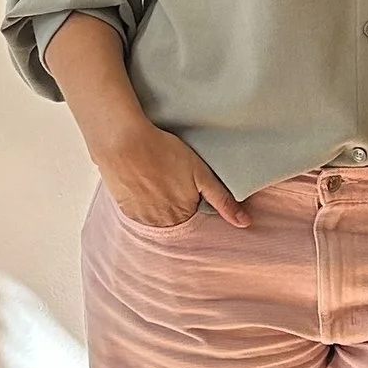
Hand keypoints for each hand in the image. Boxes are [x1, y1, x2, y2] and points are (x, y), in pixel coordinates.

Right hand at [96, 117, 249, 231]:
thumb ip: (222, 200)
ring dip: (159, 206)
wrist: (123, 143)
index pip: (195, 218)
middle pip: (176, 220)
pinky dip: (143, 204)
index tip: (187, 187)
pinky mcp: (125, 211)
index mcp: (183, 216)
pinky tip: (142, 185)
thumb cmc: (163, 152)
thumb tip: (245, 223)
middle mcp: (163, 224)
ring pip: (157, 219)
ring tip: (156, 181)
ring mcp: (142, 220)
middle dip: (176, 206)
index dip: (193, 201)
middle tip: (170, 181)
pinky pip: (140, 215)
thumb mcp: (201, 173)